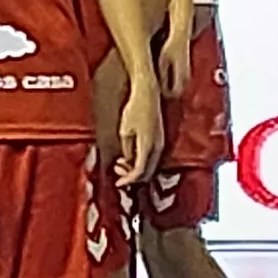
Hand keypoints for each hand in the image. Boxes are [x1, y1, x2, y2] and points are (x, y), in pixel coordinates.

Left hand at [110, 72, 161, 190]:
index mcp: (148, 146)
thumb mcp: (125, 131)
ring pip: (150, 166)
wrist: (148, 94)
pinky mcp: (159, 140)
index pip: (140, 171)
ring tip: (120, 162)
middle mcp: (158, 147)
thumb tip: (127, 161)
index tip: (118, 183)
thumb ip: (127, 150)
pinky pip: (151, 158)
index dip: (128, 180)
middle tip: (118, 171)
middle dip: (131, 176)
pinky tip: (129, 155)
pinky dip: (140, 161)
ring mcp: (160, 144)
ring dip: (135, 168)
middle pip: (147, 172)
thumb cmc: (134, 109)